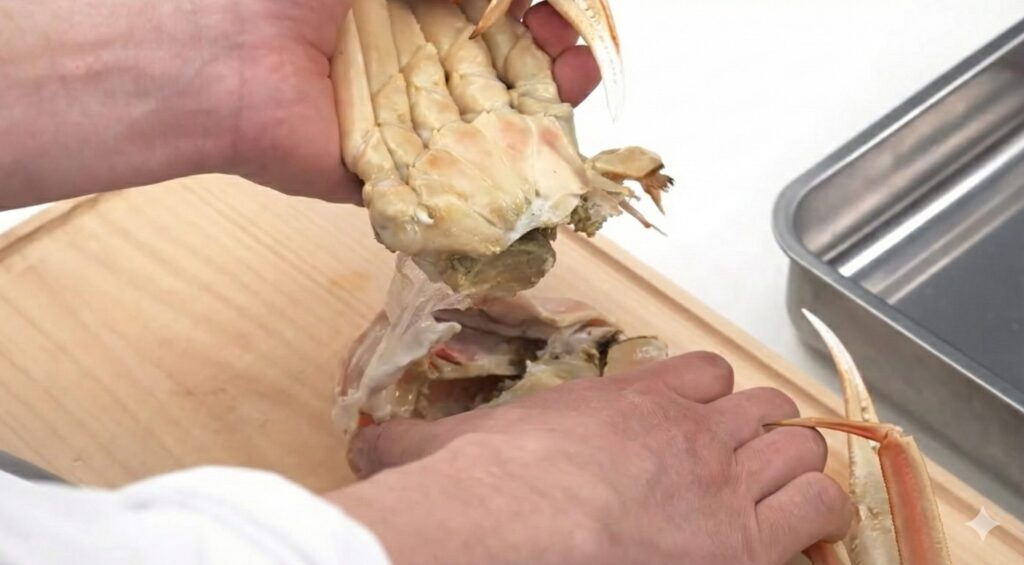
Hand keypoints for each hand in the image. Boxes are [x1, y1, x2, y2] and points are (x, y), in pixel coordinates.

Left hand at [0, 0, 598, 207]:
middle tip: (574, 59)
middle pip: (511, 71)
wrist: (217, 55)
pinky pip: (458, 184)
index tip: (563, 15)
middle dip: (557, 63)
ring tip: (569, 90)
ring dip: (544, 113)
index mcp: (415, 11)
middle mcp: (418, 66)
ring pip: (497, 126)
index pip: (502, 20)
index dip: (545, 20)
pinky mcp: (394, 178)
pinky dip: (504, 175)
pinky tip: (540, 155)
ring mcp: (409, 124)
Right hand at [327, 352, 852, 564]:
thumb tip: (362, 445)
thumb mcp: (442, 450)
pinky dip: (816, 518)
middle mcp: (689, 432)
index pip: (705, 372)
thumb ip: (410, 441)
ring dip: (793, 467)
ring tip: (775, 495)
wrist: (512, 532)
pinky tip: (794, 536)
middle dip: (759, 429)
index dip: (708, 396)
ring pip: (800, 447)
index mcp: (631, 401)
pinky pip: (820, 508)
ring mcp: (724, 482)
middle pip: (763, 405)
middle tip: (739, 462)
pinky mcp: (747, 542)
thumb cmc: (485, 488)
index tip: (697, 419)